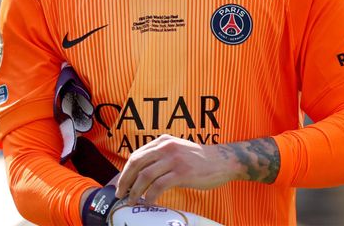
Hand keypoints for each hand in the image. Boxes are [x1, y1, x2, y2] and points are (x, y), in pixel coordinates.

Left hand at [114, 135, 239, 204]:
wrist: (223, 161)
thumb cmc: (199, 160)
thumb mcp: (177, 151)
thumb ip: (161, 157)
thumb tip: (140, 175)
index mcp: (163, 141)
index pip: (136, 155)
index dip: (125, 171)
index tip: (120, 183)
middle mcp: (166, 147)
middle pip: (136, 164)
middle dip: (124, 181)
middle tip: (120, 194)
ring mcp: (174, 159)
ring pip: (145, 176)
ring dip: (135, 191)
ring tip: (132, 200)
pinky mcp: (182, 172)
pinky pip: (159, 186)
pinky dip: (150, 196)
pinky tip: (149, 202)